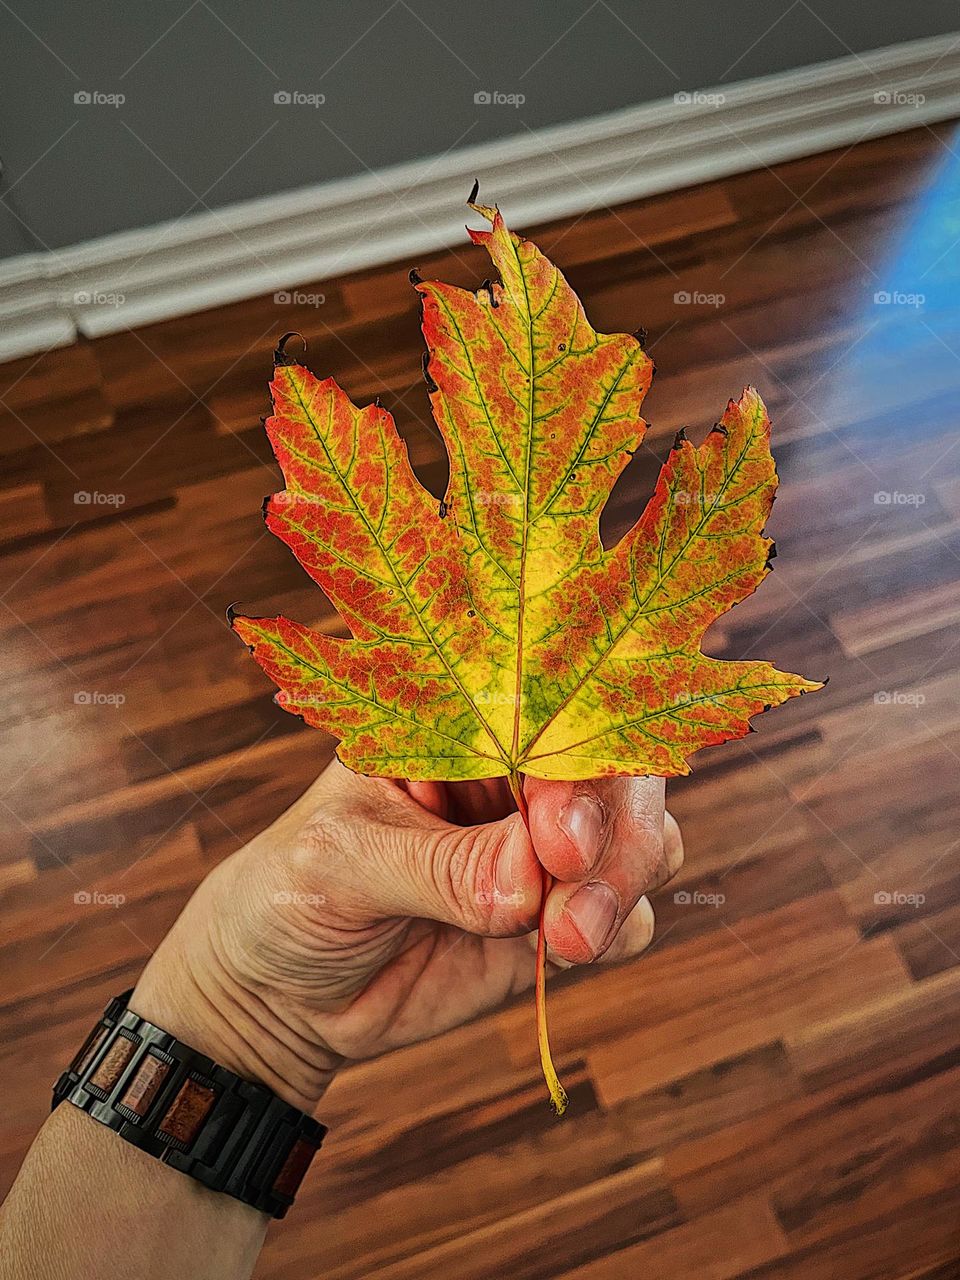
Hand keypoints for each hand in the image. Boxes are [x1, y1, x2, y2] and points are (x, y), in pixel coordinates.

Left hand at [133, 759, 683, 1108]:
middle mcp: (509, 774)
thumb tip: (528, 885)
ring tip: (568, 941)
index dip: (574, 760)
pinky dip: (620, 927)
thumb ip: (436, 869)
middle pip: (614, 769)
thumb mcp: (337, 863)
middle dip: (616, 832)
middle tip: (573, 907)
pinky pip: (626, 913)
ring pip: (639, 836)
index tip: (557, 836)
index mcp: (454, 724)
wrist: (278, 997)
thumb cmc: (287, 896)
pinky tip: (570, 952)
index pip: (546, 707)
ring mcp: (539, 846)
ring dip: (621, 884)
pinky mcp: (555, 917)